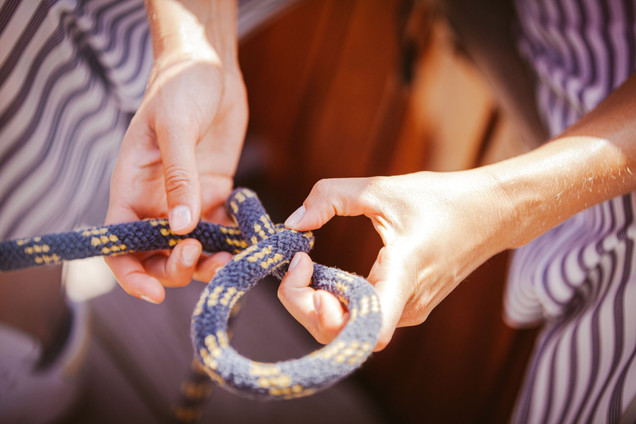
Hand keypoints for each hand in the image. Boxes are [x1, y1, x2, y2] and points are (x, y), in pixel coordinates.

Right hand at [105, 53, 247, 302]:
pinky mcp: (216, 194)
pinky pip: (222, 230)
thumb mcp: (175, 127)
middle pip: (157, 256)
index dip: (130, 276)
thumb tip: (180, 228)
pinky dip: (233, 241)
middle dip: (177, 269)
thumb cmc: (181, 88)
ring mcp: (187, 200)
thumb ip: (178, 177)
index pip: (119, 245)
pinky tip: (250, 240)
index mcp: (131, 189)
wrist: (209, 68)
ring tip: (232, 257)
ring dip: (209, 262)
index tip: (154, 294)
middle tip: (203, 256)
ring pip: (193, 249)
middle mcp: (156, 202)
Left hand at [279, 171, 508, 349]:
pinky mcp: (408, 309)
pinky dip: (336, 301)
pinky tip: (327, 274)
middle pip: (341, 333)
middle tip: (298, 263)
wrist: (491, 213)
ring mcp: (409, 312)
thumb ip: (331, 197)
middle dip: (304, 303)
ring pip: (349, 328)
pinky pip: (362, 318)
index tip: (305, 264)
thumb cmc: (442, 199)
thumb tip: (292, 222)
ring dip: (318, 302)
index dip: (319, 310)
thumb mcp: (382, 188)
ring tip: (308, 265)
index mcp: (404, 275)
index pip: (365, 330)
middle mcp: (407, 306)